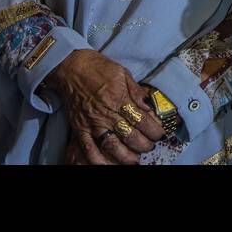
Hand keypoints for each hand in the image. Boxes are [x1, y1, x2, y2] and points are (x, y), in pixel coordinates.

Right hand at [44, 49, 165, 163]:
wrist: (71, 67)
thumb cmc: (98, 68)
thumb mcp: (123, 73)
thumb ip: (136, 91)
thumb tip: (149, 106)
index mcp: (120, 98)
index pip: (142, 120)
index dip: (154, 130)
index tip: (160, 134)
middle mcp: (107, 113)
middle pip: (130, 136)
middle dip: (144, 145)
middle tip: (150, 146)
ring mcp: (92, 123)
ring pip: (112, 146)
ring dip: (126, 156)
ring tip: (135, 160)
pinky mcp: (80, 128)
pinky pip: (88, 149)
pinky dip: (98, 160)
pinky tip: (108, 165)